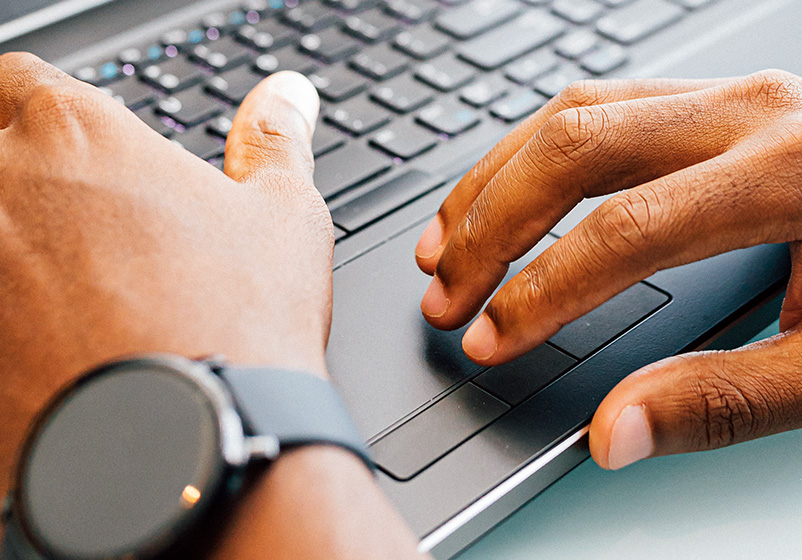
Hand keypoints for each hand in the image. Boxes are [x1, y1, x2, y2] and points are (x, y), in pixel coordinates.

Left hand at [0, 53, 331, 495]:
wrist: (195, 444)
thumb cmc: (241, 325)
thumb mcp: (283, 215)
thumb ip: (274, 140)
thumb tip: (287, 95)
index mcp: (77, 135)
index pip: (14, 79)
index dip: (42, 111)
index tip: (69, 148)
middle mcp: (1, 187)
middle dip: (21, 177)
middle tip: (77, 225)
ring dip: (12, 244)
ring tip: (71, 291)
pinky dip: (6, 314)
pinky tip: (52, 339)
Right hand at [415, 71, 801, 469]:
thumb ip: (726, 405)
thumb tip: (616, 432)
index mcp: (793, 174)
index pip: (622, 233)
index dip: (538, 294)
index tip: (490, 339)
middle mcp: (755, 111)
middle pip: (577, 148)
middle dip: (492, 228)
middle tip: (444, 292)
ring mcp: (738, 92)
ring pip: (577, 113)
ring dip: (499, 179)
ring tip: (449, 241)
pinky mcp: (726, 97)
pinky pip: (605, 104)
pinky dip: (538, 151)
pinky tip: (508, 191)